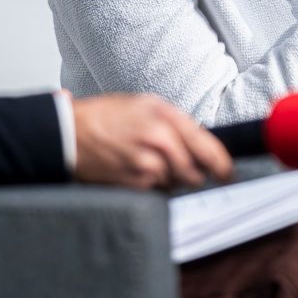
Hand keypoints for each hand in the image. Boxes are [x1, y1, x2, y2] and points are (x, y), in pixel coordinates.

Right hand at [70, 93, 233, 189]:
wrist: (71, 133)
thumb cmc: (106, 116)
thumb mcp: (145, 105)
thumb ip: (175, 123)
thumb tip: (201, 144)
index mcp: (166, 115)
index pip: (207, 147)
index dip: (222, 165)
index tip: (227, 173)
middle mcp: (160, 139)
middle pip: (195, 171)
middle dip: (193, 174)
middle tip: (181, 168)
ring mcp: (147, 163)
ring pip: (176, 183)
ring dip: (170, 179)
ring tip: (148, 163)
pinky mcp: (135, 183)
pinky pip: (157, 192)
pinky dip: (153, 186)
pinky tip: (136, 171)